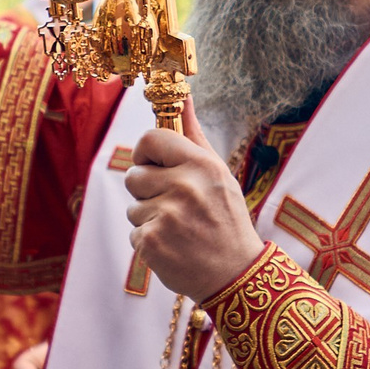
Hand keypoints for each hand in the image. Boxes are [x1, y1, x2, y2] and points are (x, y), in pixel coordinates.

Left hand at [124, 102, 263, 303]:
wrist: (235, 273)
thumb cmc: (226, 219)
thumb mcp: (218, 173)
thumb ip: (194, 135)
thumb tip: (183, 95)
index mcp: (200, 165)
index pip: (149, 140)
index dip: (147, 154)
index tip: (155, 166)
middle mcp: (183, 187)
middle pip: (134, 175)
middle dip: (148, 190)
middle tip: (175, 205)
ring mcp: (166, 216)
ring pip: (133, 206)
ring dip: (150, 217)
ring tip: (179, 228)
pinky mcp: (151, 242)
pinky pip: (134, 232)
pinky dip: (150, 241)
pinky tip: (174, 246)